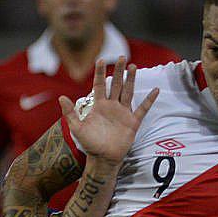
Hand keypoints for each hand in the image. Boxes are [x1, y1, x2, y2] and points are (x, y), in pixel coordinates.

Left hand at [60, 56, 159, 170]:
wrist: (103, 159)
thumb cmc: (90, 144)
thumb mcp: (77, 128)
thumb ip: (70, 113)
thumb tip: (61, 98)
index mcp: (99, 106)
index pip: (100, 85)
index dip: (100, 73)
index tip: (101, 60)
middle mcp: (112, 106)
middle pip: (116, 84)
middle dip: (119, 71)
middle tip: (122, 57)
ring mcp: (123, 113)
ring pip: (128, 92)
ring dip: (131, 80)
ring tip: (133, 66)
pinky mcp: (133, 122)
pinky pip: (143, 109)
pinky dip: (149, 100)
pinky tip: (156, 90)